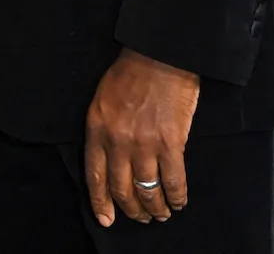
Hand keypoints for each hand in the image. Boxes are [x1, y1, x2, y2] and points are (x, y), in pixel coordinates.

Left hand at [84, 47, 199, 225]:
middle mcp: (117, 141)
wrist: (158, 54)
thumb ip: (104, 130)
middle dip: (132, 209)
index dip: (101, 202)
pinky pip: (174, 180)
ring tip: (161, 214)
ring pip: (148, 190)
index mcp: (97, 128)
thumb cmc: (130, 73)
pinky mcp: (171, 142)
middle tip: (141, 218)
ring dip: (155, 208)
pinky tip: (178, 202)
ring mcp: (144, 143)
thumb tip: (111, 159)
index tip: (107, 219)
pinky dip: (177, 197)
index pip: (95, 175)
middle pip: (122, 188)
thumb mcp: (102, 100)